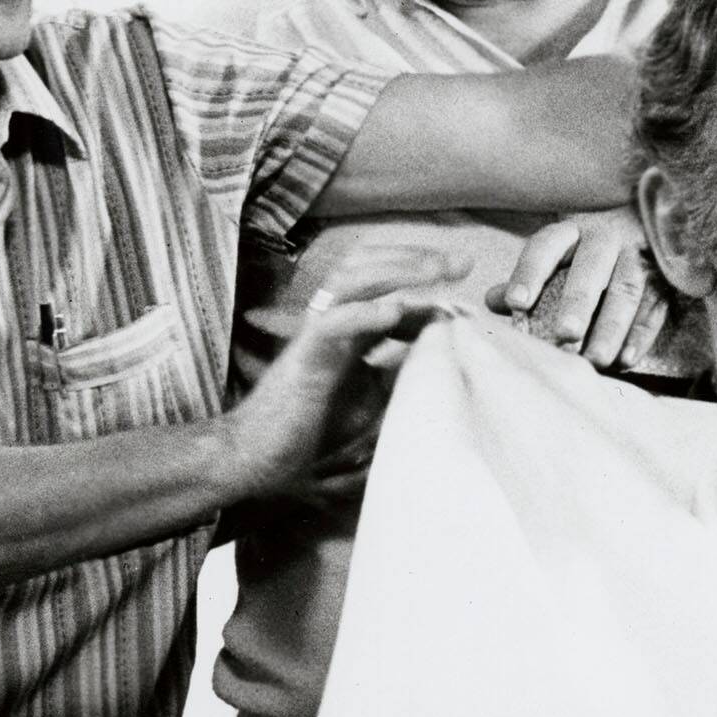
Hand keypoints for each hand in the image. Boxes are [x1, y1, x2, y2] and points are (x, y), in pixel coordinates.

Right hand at [224, 246, 462, 499]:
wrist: (254, 459)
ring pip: (350, 282)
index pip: (383, 285)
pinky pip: (329, 326)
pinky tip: (393, 311)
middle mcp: (330, 325)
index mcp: (346, 332)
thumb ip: (398, 378)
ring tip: (435, 271)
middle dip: (415, 258)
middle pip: (367, 267)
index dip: (422, 278)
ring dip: (396, 271)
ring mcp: (314, 338)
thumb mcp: (369, 402)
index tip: (462, 279)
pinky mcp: (303, 361)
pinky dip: (362, 314)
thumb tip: (440, 363)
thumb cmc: (307, 434)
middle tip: (461, 262)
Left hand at [487, 210, 670, 370]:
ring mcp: (637, 257)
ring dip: (611, 327)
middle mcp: (606, 238)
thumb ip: (527, 280)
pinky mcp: (662, 278)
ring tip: (594, 359)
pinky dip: (642, 334)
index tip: (516, 302)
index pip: (546, 246)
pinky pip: (654, 306)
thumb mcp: (556, 257)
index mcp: (571, 231)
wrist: (643, 222)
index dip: (530, 273)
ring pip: (626, 291)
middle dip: (578, 303)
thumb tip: (492, 300)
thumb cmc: (585, 251)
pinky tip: (626, 359)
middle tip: (564, 335)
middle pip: (591, 269)